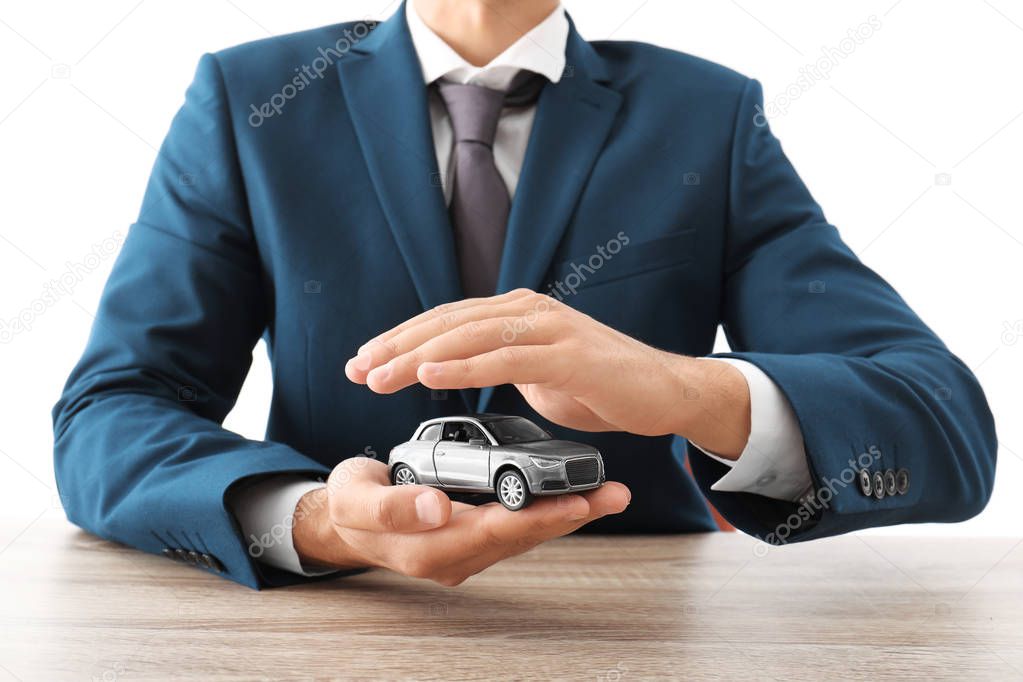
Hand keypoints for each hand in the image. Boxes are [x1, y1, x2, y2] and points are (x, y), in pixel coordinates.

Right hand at [292, 457, 630, 584]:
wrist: (344, 520)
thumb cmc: (350, 505)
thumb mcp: (356, 500)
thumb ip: (394, 506)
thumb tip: (438, 506)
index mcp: (431, 550)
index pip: (495, 531)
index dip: (537, 516)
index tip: (575, 500)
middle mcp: (458, 556)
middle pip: (524, 536)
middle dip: (570, 514)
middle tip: (613, 494)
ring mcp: (469, 549)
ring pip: (527, 533)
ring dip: (567, 513)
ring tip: (608, 492)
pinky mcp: (475, 534)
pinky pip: (518, 524)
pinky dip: (547, 508)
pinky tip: (575, 493)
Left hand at [345, 289, 749, 456]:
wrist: (665, 390)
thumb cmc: (600, 382)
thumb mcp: (538, 370)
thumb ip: (500, 362)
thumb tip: (463, 369)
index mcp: (517, 312)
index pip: (446, 320)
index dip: (401, 339)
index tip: (363, 361)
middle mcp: (528, 309)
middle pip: (448, 323)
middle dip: (396, 347)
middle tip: (356, 369)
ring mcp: (549, 327)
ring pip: (469, 336)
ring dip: (419, 357)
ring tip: (378, 376)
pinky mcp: (569, 353)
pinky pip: (507, 358)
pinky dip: (466, 366)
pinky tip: (432, 375)